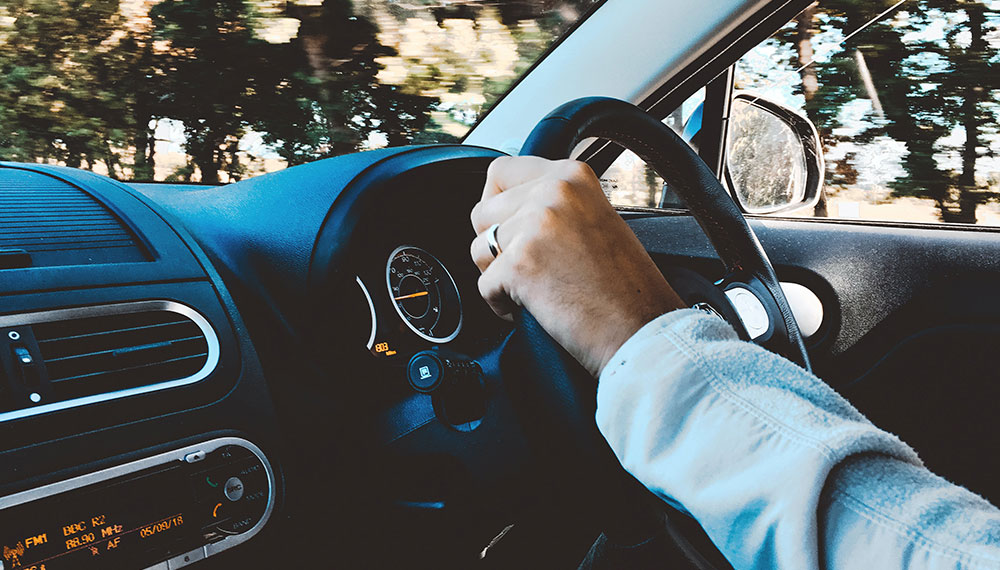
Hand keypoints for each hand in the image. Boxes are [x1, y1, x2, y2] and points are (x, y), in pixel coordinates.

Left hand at [470, 156, 684, 375]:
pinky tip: (536, 308)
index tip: (508, 226)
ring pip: (478, 248)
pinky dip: (501, 304)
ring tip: (535, 288)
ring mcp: (535, 226)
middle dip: (495, 245)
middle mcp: (553, 191)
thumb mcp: (595, 219)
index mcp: (572, 176)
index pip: (501, 170)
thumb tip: (507, 205)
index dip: (496, 203)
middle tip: (529, 268)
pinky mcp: (519, 264)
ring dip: (497, 274)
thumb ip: (554, 204)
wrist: (641, 330)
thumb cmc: (626, 288)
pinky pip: (483, 285)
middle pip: (482, 212)